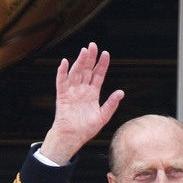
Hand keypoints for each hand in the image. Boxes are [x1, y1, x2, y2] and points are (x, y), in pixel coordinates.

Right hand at [39, 43, 124, 164]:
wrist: (72, 138)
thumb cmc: (86, 129)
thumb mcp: (103, 116)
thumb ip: (111, 104)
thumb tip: (121, 92)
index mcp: (92, 93)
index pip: (98, 75)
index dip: (102, 64)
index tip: (105, 53)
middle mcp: (82, 90)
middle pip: (87, 70)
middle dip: (90, 58)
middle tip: (93, 45)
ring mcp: (72, 92)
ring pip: (76, 73)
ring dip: (79, 62)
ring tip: (84, 51)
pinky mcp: (62, 96)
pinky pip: (61, 82)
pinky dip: (62, 72)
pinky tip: (64, 62)